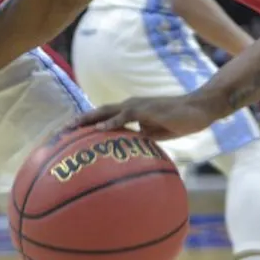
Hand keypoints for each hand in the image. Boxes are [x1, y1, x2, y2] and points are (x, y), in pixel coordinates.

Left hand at [73, 93, 218, 141]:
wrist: (201, 109)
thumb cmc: (181, 121)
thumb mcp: (158, 135)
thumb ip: (142, 139)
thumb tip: (130, 153)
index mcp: (130, 112)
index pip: (103, 117)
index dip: (85, 125)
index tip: (67, 136)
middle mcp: (130, 106)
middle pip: (97, 112)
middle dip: (77, 122)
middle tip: (58, 132)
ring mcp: (137, 106)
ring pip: (106, 111)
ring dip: (87, 119)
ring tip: (70, 128)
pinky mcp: (147, 109)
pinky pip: (126, 116)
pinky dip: (111, 122)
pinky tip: (100, 129)